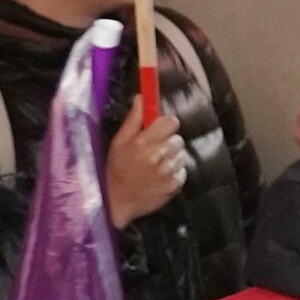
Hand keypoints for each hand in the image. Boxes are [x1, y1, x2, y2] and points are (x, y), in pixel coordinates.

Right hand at [99, 87, 193, 225]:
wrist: (116, 201)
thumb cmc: (116, 169)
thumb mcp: (118, 141)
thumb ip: (133, 119)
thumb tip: (141, 97)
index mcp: (143, 142)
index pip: (171, 122)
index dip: (166, 124)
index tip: (160, 129)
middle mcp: (158, 155)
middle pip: (178, 139)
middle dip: (168, 142)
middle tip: (155, 150)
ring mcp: (168, 171)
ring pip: (181, 155)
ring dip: (172, 158)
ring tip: (156, 165)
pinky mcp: (174, 185)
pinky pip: (182, 171)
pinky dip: (174, 173)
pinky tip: (160, 176)